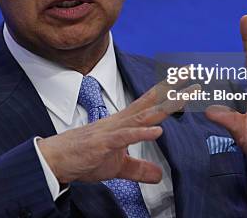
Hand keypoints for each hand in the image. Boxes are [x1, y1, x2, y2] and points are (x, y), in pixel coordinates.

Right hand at [38, 79, 197, 183]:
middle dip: (171, 88)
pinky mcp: (103, 143)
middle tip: (191, 72)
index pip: (151, 104)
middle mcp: (121, 121)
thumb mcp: (117, 167)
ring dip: (163, 107)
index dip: (169, 92)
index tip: (187, 80)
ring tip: (183, 97)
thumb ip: (138, 168)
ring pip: (142, 115)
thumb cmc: (82, 158)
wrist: (55, 159)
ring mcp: (112, 130)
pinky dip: (141, 133)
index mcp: (125, 124)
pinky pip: (125, 137)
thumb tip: (158, 175)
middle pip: (151, 102)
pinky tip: (158, 131)